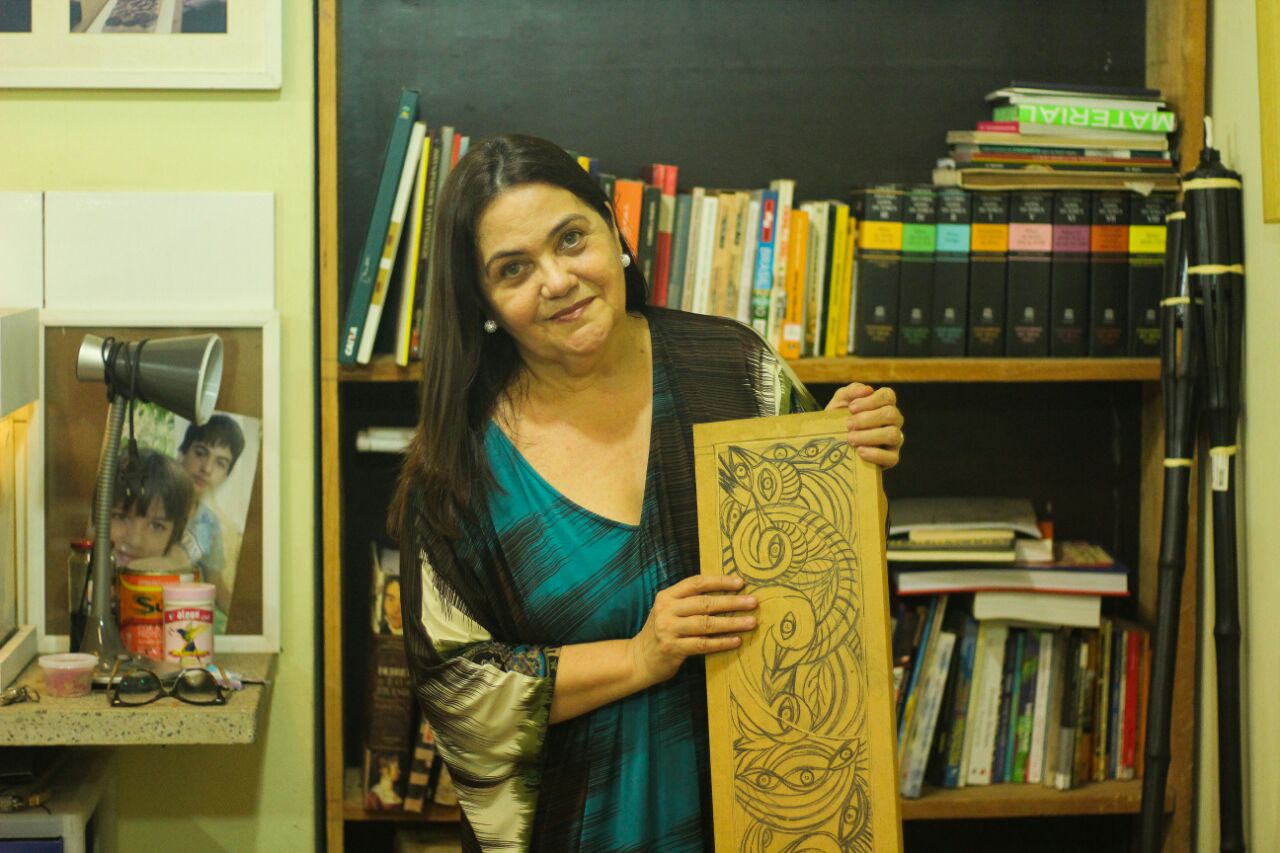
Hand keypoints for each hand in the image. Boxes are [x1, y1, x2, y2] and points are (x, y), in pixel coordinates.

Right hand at [629, 575, 757, 686]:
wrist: (638, 658)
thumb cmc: (661, 632)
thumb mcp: (668, 610)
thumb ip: (688, 601)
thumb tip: (725, 593)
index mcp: (666, 596)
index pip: (696, 583)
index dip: (719, 581)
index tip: (740, 583)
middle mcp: (666, 610)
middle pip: (704, 603)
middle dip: (732, 602)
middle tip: (753, 602)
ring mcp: (668, 630)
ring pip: (706, 624)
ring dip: (732, 623)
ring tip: (751, 622)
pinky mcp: (673, 649)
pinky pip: (702, 644)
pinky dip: (721, 643)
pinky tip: (736, 641)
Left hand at [826, 382, 903, 468]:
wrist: (830, 443)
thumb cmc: (838, 419)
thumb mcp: (839, 402)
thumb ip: (851, 391)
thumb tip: (867, 390)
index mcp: (884, 404)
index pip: (888, 396)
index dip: (871, 401)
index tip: (851, 408)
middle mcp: (893, 421)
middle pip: (891, 414)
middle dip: (867, 419)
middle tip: (848, 425)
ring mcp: (895, 439)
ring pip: (892, 434)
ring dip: (869, 436)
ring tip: (850, 439)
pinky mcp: (891, 457)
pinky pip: (892, 457)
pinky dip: (875, 454)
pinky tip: (859, 451)